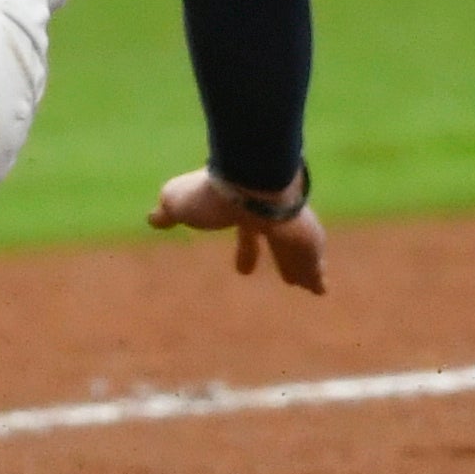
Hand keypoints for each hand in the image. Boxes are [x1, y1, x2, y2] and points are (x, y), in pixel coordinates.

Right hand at [148, 166, 326, 293]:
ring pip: (294, 253)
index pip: (243, 228)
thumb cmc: (213, 193)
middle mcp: (269, 217)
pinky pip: (312, 262)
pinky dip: (315, 275)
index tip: (241, 260)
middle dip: (262, 253)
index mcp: (240, 206)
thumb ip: (168, 210)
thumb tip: (152, 217)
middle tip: (257, 271)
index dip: (243, 245)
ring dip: (298, 268)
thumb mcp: (178, 202)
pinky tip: (321, 288)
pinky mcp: (307, 242)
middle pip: (270, 240)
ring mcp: (291, 229)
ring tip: (305, 284)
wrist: (252, 185)